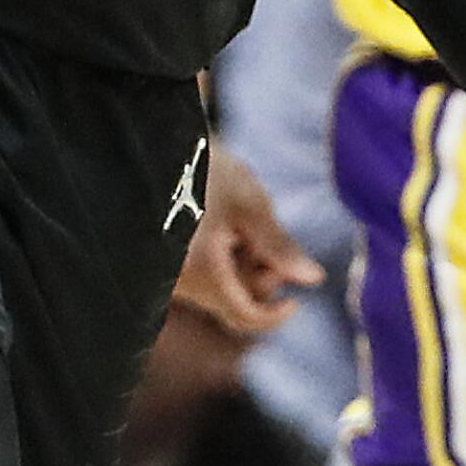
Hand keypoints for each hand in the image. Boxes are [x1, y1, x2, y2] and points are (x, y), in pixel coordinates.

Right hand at [171, 144, 322, 342]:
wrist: (151, 148)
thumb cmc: (202, 170)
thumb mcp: (249, 205)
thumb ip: (280, 247)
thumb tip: (314, 278)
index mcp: (203, 272)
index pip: (245, 317)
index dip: (275, 316)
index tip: (295, 300)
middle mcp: (178, 282)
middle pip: (232, 301)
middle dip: (257, 277)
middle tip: (259, 235)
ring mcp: (166, 276)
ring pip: (216, 288)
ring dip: (237, 266)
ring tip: (234, 223)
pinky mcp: (159, 264)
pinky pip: (197, 277)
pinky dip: (216, 262)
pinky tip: (215, 230)